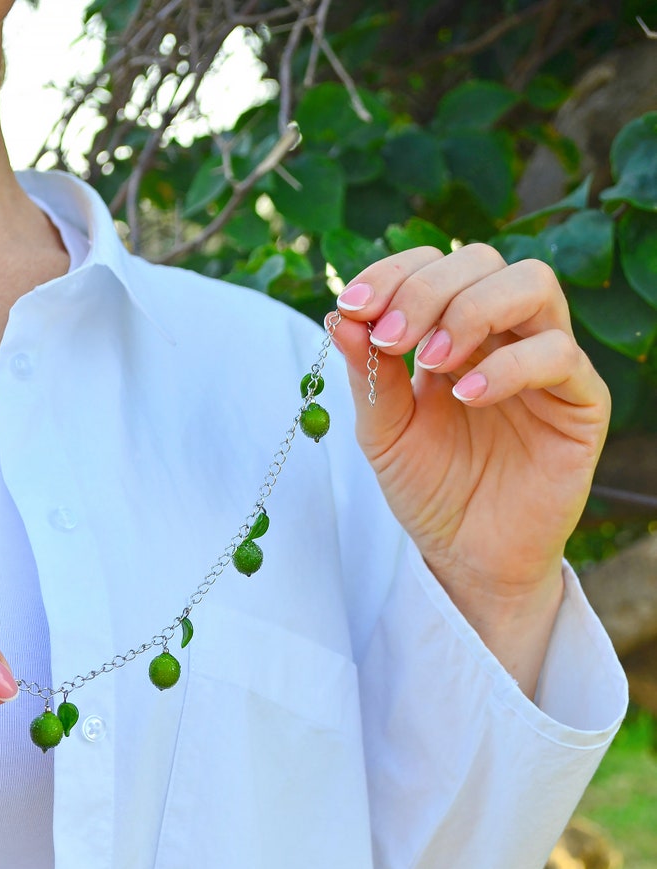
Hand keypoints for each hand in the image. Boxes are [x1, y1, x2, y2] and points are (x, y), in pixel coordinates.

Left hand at [330, 245, 610, 692]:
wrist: (468, 556)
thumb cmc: (430, 490)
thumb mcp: (384, 433)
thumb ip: (368, 375)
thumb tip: (338, 315)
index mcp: (455, 330)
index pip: (434, 264)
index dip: (394, 273)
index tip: (354, 306)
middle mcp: (504, 334)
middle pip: (482, 259)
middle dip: (427, 289)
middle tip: (391, 338)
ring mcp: (547, 361)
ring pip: (533, 283)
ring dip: (473, 308)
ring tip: (432, 360)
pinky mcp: (582, 402)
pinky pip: (559, 355)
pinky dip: (508, 366)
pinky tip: (466, 396)